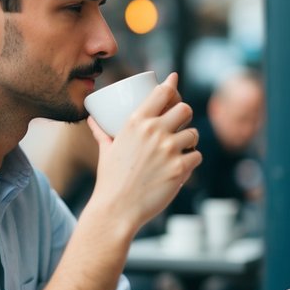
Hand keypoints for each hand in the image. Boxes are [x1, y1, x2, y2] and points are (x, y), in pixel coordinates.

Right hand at [85, 73, 201, 233]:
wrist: (117, 209)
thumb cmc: (110, 180)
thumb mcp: (106, 150)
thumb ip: (102, 132)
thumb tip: (93, 119)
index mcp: (135, 122)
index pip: (162, 92)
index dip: (171, 86)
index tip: (174, 81)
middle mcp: (154, 131)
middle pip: (185, 109)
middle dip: (185, 116)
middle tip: (180, 125)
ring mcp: (168, 149)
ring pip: (194, 134)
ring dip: (190, 142)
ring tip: (181, 149)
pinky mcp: (180, 167)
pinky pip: (197, 156)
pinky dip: (192, 161)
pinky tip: (183, 166)